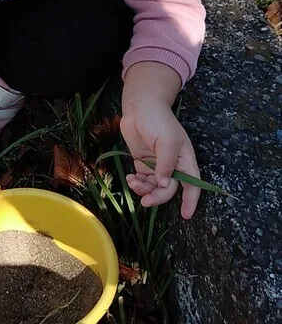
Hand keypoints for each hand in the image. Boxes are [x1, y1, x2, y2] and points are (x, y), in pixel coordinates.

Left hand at [120, 96, 200, 218]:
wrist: (139, 107)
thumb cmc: (158, 120)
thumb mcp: (167, 140)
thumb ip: (166, 164)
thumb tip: (164, 183)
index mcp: (184, 159)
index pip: (192, 184)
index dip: (191, 200)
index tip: (186, 215)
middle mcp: (172, 165)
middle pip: (169, 189)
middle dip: (158, 197)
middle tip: (145, 202)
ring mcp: (156, 164)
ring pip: (154, 186)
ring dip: (144, 190)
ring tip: (133, 182)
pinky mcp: (143, 162)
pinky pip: (142, 180)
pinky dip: (137, 183)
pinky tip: (130, 178)